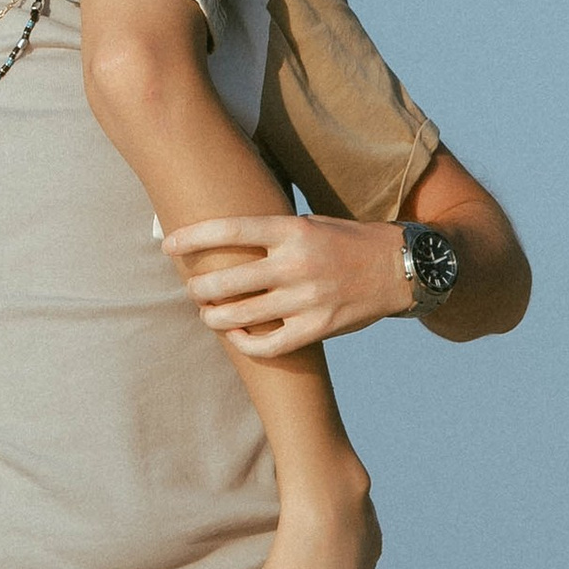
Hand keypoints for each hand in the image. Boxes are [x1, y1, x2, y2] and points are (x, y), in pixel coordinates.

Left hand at [162, 213, 411, 355]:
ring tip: (208, 314)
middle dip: (199, 288)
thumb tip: (219, 240)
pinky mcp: (318, 328)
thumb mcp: (309, 223)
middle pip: (226, 282)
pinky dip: (245, 344)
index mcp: (292, 231)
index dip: (193, 238)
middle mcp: (296, 264)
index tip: (169, 245)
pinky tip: (237, 338)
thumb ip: (270, 235)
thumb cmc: (345, 241)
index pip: (230, 231)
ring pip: (240, 317)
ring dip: (214, 318)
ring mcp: (307, 299)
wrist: (399, 266)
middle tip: (194, 289)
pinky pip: (268, 345)